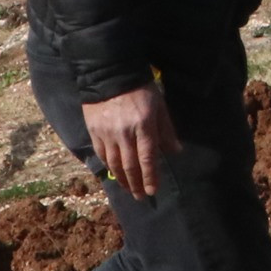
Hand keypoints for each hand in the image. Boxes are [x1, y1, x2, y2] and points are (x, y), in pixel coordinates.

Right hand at [82, 84, 176, 198]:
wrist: (109, 74)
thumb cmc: (140, 89)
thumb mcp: (159, 105)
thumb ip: (166, 130)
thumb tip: (176, 151)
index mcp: (144, 125)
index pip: (148, 158)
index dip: (151, 177)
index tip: (153, 191)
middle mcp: (125, 133)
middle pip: (130, 165)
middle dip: (136, 184)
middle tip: (141, 197)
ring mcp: (107, 133)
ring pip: (115, 163)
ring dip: (122, 180)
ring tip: (129, 189)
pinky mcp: (94, 131)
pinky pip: (101, 155)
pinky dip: (109, 167)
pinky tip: (115, 173)